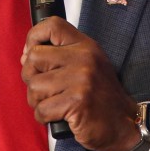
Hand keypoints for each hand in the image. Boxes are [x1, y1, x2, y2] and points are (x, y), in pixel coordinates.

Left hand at [21, 16, 140, 150]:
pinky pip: (41, 109)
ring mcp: (81, 80)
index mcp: (85, 46)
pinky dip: (44, 117)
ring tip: (53, 105)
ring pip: (34, 85)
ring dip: (37, 101)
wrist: (123, 125)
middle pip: (34, 57)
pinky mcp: (77, 103)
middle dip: (31, 77)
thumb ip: (60, 55)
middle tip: (45, 90)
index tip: (31, 55)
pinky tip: (58, 117)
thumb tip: (25, 56)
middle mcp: (83, 58)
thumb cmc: (100, 97)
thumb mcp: (87, 65)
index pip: (52, 25)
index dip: (33, 38)